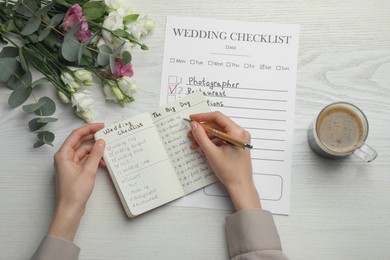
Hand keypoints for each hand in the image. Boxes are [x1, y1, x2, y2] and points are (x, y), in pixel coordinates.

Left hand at [48, 123, 105, 240]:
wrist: (70, 210)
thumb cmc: (75, 191)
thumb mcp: (89, 170)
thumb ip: (96, 154)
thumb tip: (101, 141)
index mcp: (63, 155)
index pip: (76, 135)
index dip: (89, 128)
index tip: (101, 126)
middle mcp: (64, 158)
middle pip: (79, 142)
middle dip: (92, 138)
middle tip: (106, 134)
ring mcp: (69, 165)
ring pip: (84, 152)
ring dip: (95, 152)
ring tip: (107, 152)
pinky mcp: (74, 172)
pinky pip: (85, 161)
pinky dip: (94, 160)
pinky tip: (103, 163)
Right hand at [188, 112, 260, 210]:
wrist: (240, 186)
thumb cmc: (231, 172)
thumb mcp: (212, 153)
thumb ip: (201, 137)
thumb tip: (194, 125)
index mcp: (237, 133)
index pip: (218, 117)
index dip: (203, 117)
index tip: (192, 119)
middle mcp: (240, 133)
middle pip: (218, 125)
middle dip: (203, 129)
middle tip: (191, 132)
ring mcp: (238, 139)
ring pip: (218, 132)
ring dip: (206, 136)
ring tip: (194, 142)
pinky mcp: (236, 144)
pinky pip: (222, 139)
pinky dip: (211, 142)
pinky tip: (202, 147)